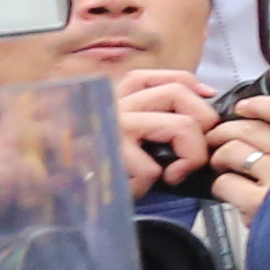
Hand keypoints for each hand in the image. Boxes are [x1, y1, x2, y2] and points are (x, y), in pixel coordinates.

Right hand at [112, 74, 216, 199]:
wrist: (61, 192)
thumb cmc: (101, 164)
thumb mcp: (130, 132)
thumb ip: (159, 112)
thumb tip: (206, 95)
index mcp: (122, 96)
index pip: (170, 77)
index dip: (197, 87)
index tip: (208, 101)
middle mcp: (115, 104)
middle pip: (179, 94)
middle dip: (204, 125)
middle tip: (194, 154)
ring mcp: (112, 126)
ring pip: (181, 126)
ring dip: (190, 157)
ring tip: (172, 175)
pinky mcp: (108, 154)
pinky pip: (152, 169)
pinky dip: (150, 186)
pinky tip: (132, 189)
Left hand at [197, 95, 269, 210]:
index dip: (261, 106)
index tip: (245, 108)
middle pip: (252, 129)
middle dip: (226, 130)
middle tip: (218, 136)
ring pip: (234, 152)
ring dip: (220, 155)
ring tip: (222, 162)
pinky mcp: (263, 206)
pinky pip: (226, 183)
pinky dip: (222, 185)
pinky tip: (231, 190)